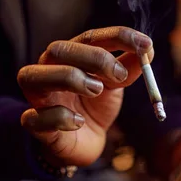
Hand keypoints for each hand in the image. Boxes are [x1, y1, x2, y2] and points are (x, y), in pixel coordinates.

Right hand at [17, 26, 153, 166]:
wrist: (85, 143)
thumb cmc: (95, 108)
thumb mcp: (115, 86)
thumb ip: (128, 68)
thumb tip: (147, 49)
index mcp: (71, 57)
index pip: (90, 37)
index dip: (117, 36)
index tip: (145, 44)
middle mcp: (49, 71)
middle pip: (58, 50)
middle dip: (93, 58)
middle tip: (119, 76)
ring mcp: (39, 98)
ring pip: (33, 76)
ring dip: (70, 78)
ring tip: (96, 91)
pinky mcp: (35, 125)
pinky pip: (35, 117)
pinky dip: (59, 117)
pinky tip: (78, 123)